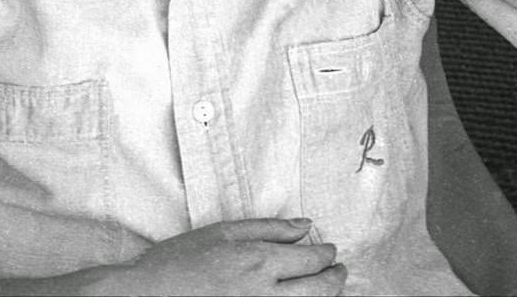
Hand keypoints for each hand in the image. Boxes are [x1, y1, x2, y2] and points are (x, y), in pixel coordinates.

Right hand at [91, 218, 345, 295]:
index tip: (329, 252)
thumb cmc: (177, 262)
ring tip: (323, 289)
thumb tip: (307, 226)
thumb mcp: (222, 232)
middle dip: (336, 278)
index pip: (314, 259)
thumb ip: (269, 228)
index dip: (327, 255)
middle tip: (338, 271)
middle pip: (322, 289)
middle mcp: (266, 294)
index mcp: (260, 262)